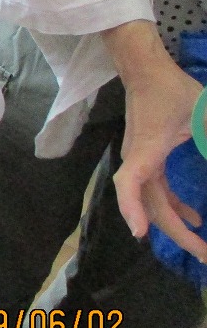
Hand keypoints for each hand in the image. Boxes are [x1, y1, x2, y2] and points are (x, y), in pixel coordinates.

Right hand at [114, 58, 206, 260]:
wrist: (146, 71)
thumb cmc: (171, 90)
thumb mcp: (202, 113)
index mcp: (147, 151)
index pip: (129, 183)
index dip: (131, 208)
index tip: (140, 233)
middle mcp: (139, 161)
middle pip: (149, 204)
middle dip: (175, 233)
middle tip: (204, 256)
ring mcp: (141, 161)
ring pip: (151, 201)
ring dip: (173, 224)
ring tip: (200, 244)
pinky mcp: (146, 159)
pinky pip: (154, 191)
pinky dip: (172, 207)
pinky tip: (192, 216)